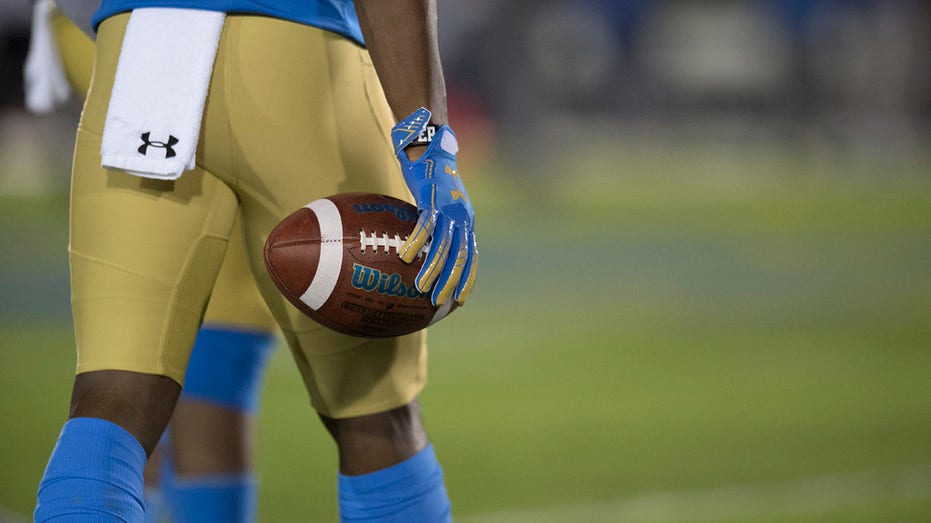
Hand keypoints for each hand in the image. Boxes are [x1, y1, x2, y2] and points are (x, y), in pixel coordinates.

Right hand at [392, 108, 477, 305]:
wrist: (431, 149)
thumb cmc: (432, 178)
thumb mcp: (441, 205)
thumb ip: (438, 225)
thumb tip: (425, 247)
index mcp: (466, 221)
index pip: (471, 256)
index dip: (467, 278)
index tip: (459, 299)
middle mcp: (462, 218)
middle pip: (460, 256)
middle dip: (451, 280)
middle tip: (440, 300)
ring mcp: (449, 209)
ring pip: (444, 246)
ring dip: (433, 268)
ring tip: (422, 286)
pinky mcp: (433, 200)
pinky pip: (425, 226)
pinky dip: (416, 242)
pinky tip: (406, 256)